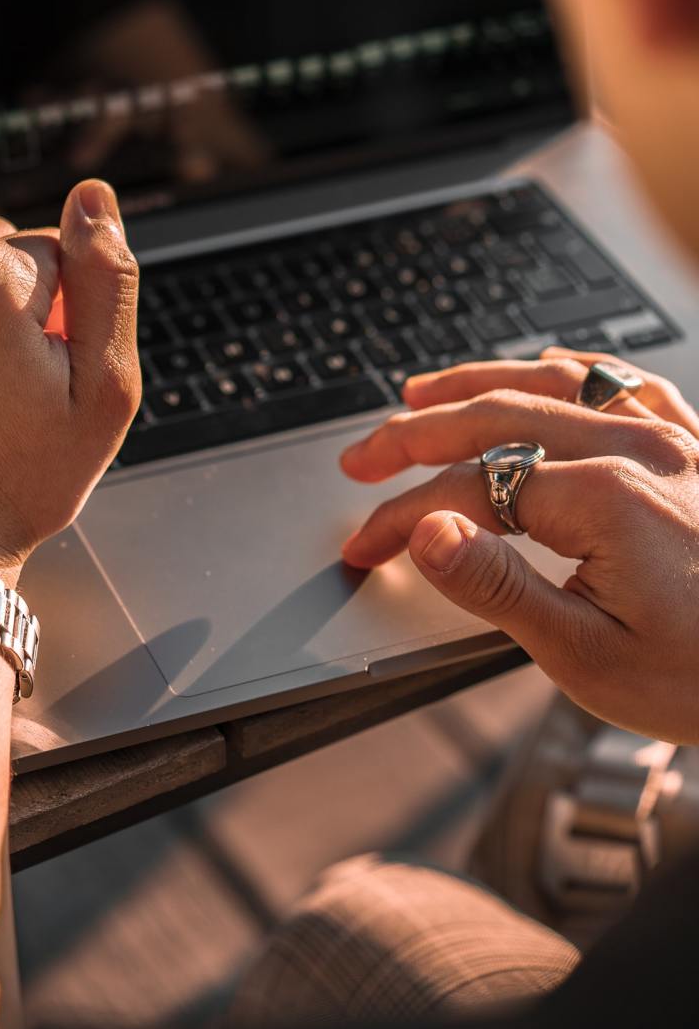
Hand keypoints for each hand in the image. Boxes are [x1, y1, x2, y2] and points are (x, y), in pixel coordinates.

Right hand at [339, 353, 698, 742]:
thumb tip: (427, 533)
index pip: (468, 491)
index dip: (402, 518)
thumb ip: (497, 587)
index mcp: (605, 499)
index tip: (365, 547)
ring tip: (420, 393)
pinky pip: (623, 382)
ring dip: (479, 382)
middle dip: (414, 434)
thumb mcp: (588, 657)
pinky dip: (565, 371)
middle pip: (497, 417)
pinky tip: (542, 371)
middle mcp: (639, 449)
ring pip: (556, 381)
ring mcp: (675, 440)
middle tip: (361, 458)